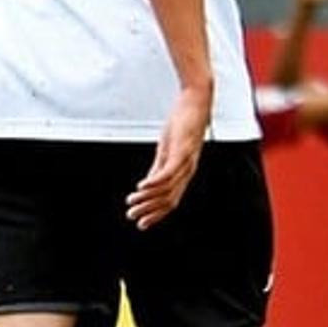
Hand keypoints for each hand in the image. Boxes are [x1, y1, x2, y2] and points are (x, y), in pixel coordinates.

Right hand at [126, 84, 211, 228]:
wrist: (196, 101)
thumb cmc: (182, 124)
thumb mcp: (168, 149)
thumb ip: (159, 167)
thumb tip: (148, 185)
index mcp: (184, 172)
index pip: (172, 200)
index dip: (157, 214)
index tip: (141, 224)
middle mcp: (188, 170)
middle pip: (169, 199)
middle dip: (150, 211)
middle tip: (133, 218)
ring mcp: (186, 161)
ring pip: (167, 189)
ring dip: (148, 199)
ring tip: (131, 204)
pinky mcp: (182, 150)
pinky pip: (167, 172)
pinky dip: (154, 182)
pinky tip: (140, 187)